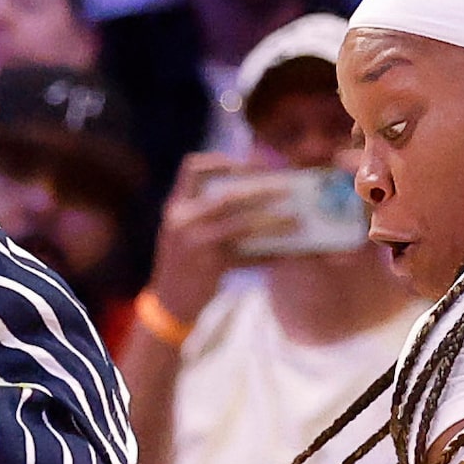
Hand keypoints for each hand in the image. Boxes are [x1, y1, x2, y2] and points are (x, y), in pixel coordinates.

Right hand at [146, 153, 277, 326]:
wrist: (168, 303)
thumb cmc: (183, 262)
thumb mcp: (183, 231)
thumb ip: (203, 210)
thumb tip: (253, 192)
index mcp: (175, 206)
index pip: (193, 168)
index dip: (221, 161)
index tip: (248, 164)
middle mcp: (181, 220)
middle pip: (227, 195)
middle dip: (261, 190)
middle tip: (287, 188)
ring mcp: (194, 244)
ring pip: (242, 225)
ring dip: (272, 222)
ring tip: (295, 221)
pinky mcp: (208, 266)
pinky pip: (246, 256)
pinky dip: (266, 254)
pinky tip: (284, 254)